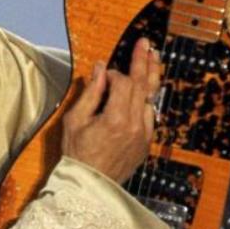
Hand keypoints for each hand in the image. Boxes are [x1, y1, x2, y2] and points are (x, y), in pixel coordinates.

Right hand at [61, 38, 160, 183]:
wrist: (89, 186)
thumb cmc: (77, 153)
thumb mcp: (75, 120)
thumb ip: (90, 92)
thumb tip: (99, 67)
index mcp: (116, 119)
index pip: (123, 83)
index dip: (113, 75)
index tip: (103, 75)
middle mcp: (135, 125)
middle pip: (143, 85)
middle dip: (143, 61)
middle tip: (145, 42)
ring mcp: (143, 135)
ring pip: (152, 98)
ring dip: (152, 75)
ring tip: (154, 56)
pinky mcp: (146, 142)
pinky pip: (151, 114)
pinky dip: (148, 98)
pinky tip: (148, 87)